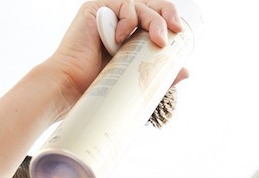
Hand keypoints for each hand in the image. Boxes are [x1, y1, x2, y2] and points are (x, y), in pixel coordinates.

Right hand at [47, 0, 183, 113]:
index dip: (170, 20)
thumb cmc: (100, 87)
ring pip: (141, 6)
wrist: (72, 88)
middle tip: (174, 33)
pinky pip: (123, 5)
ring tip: (157, 41)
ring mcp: (108, 13)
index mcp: (130, 34)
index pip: (156, 19)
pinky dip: (129, 20)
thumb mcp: (136, 77)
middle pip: (152, 7)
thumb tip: (186, 71)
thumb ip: (159, 70)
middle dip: (167, 16)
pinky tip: (121, 39)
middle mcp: (120, 20)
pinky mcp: (96, 9)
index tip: (181, 34)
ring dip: (154, 21)